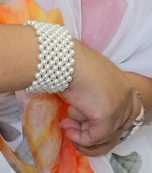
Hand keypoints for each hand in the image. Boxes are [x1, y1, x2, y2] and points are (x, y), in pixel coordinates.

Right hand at [59, 41, 135, 155]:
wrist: (66, 59)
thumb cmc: (72, 61)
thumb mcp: (91, 74)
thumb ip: (97, 89)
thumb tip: (88, 102)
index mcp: (123, 82)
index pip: (132, 110)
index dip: (116, 120)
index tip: (93, 122)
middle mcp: (125, 94)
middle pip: (119, 124)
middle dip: (96, 128)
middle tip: (75, 126)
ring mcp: (118, 106)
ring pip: (105, 132)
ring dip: (84, 134)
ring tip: (67, 128)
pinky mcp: (106, 116)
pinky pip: (95, 136)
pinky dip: (81, 138)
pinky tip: (69, 132)